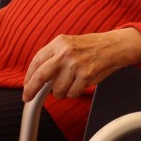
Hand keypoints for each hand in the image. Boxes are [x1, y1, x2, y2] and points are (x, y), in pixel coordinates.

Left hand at [22, 28, 140, 101]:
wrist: (114, 46)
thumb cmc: (92, 47)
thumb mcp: (69, 44)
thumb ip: (54, 57)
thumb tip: (38, 77)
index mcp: (59, 43)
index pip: (37, 61)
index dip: (29, 76)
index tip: (26, 86)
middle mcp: (66, 53)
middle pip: (41, 76)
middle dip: (31, 90)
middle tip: (28, 97)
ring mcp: (76, 65)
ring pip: (57, 90)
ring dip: (61, 92)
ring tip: (70, 83)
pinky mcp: (86, 76)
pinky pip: (72, 93)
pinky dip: (74, 93)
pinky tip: (80, 84)